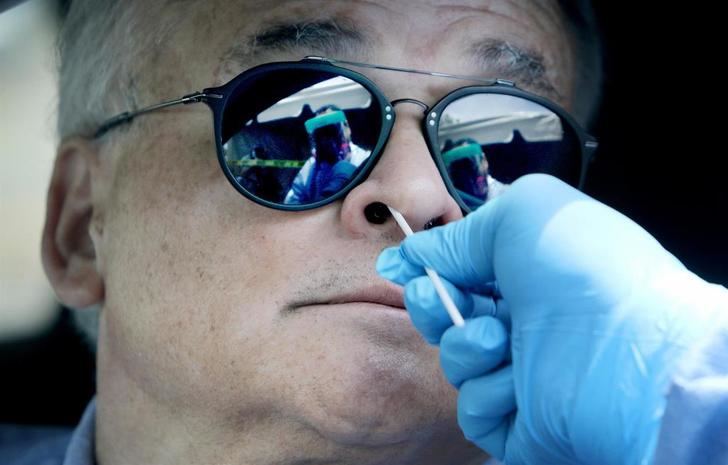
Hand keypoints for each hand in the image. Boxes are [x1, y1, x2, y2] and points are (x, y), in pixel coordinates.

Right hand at [377, 174, 725, 464]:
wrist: (631, 350)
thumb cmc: (582, 271)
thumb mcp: (518, 216)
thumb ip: (457, 235)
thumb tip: (406, 254)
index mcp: (528, 271)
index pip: (461, 270)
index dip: (429, 268)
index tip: (401, 265)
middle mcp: (525, 318)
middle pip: (447, 314)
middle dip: (431, 305)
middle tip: (437, 299)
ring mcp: (522, 371)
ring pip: (456, 360)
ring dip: (465, 346)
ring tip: (500, 339)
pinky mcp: (519, 419)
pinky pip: (474, 409)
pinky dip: (488, 393)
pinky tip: (516, 382)